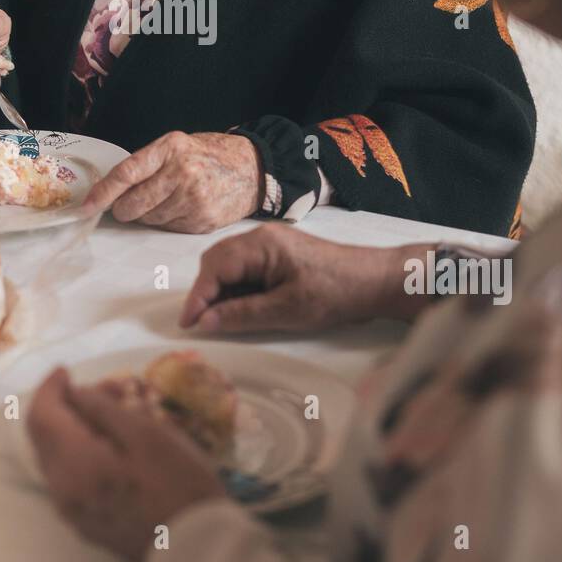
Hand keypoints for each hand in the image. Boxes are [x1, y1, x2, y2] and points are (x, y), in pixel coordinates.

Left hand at [27, 368, 225, 561]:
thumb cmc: (179, 486)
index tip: (66, 370)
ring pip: (58, 457)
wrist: (197, 553)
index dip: (50, 387)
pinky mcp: (86, 523)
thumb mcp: (147, 435)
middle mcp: (62, 490)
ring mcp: (72, 511)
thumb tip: (75, 394)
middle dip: (68, 405)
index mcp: (74, 465)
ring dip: (76, 429)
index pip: (41, 416)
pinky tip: (114, 445)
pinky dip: (82, 452)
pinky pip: (70, 477)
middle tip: (109, 389)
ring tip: (118, 413)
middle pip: (45, 437)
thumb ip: (104, 409)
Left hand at [82, 131, 262, 232]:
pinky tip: (182, 207)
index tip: (87, 206)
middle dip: (124, 208)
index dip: (103, 193)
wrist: (251, 169)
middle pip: (133, 204)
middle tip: (128, 204)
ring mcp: (194, 199)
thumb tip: (109, 191)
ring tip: (167, 199)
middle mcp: (182, 173)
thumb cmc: (207, 156)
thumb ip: (146, 164)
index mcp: (171, 149)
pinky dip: (167, 221)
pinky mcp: (202, 221)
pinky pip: (168, 228)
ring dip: (148, 215)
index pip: (127, 173)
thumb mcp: (176, 146)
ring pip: (149, 220)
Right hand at [180, 224, 413, 333]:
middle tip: (202, 323)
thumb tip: (205, 322)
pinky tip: (242, 309)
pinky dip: (238, 289)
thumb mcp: (286, 311)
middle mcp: (262, 237)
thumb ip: (242, 315)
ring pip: (230, 265)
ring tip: (221, 319)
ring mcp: (271, 244)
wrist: (374, 282)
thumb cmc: (334, 293)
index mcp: (261, 244)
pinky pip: (247, 268)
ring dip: (221, 292)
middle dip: (206, 292)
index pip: (215, 268)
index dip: (198, 297)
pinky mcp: (279, 254)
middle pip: (217, 262)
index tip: (187, 324)